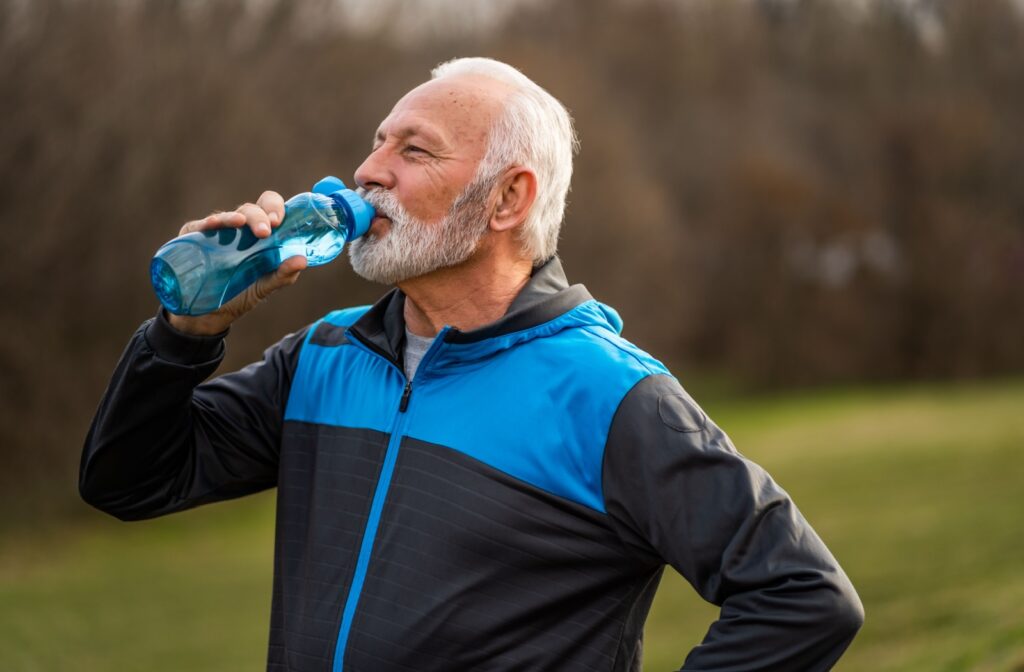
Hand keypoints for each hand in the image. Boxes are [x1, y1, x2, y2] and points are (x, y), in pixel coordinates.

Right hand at [167, 190, 308, 335]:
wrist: (210, 315)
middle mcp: (239, 229)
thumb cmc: (240, 294)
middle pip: (251, 209)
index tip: (279, 221)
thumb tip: (302, 260)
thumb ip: (283, 275)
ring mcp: (216, 232)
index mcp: (259, 234)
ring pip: (228, 216)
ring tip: (242, 223)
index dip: (275, 208)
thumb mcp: (264, 286)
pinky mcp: (193, 238)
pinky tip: (213, 225)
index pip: (269, 209)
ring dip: (236, 217)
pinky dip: (208, 224)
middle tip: (265, 231)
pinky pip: (199, 226)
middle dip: (260, 216)